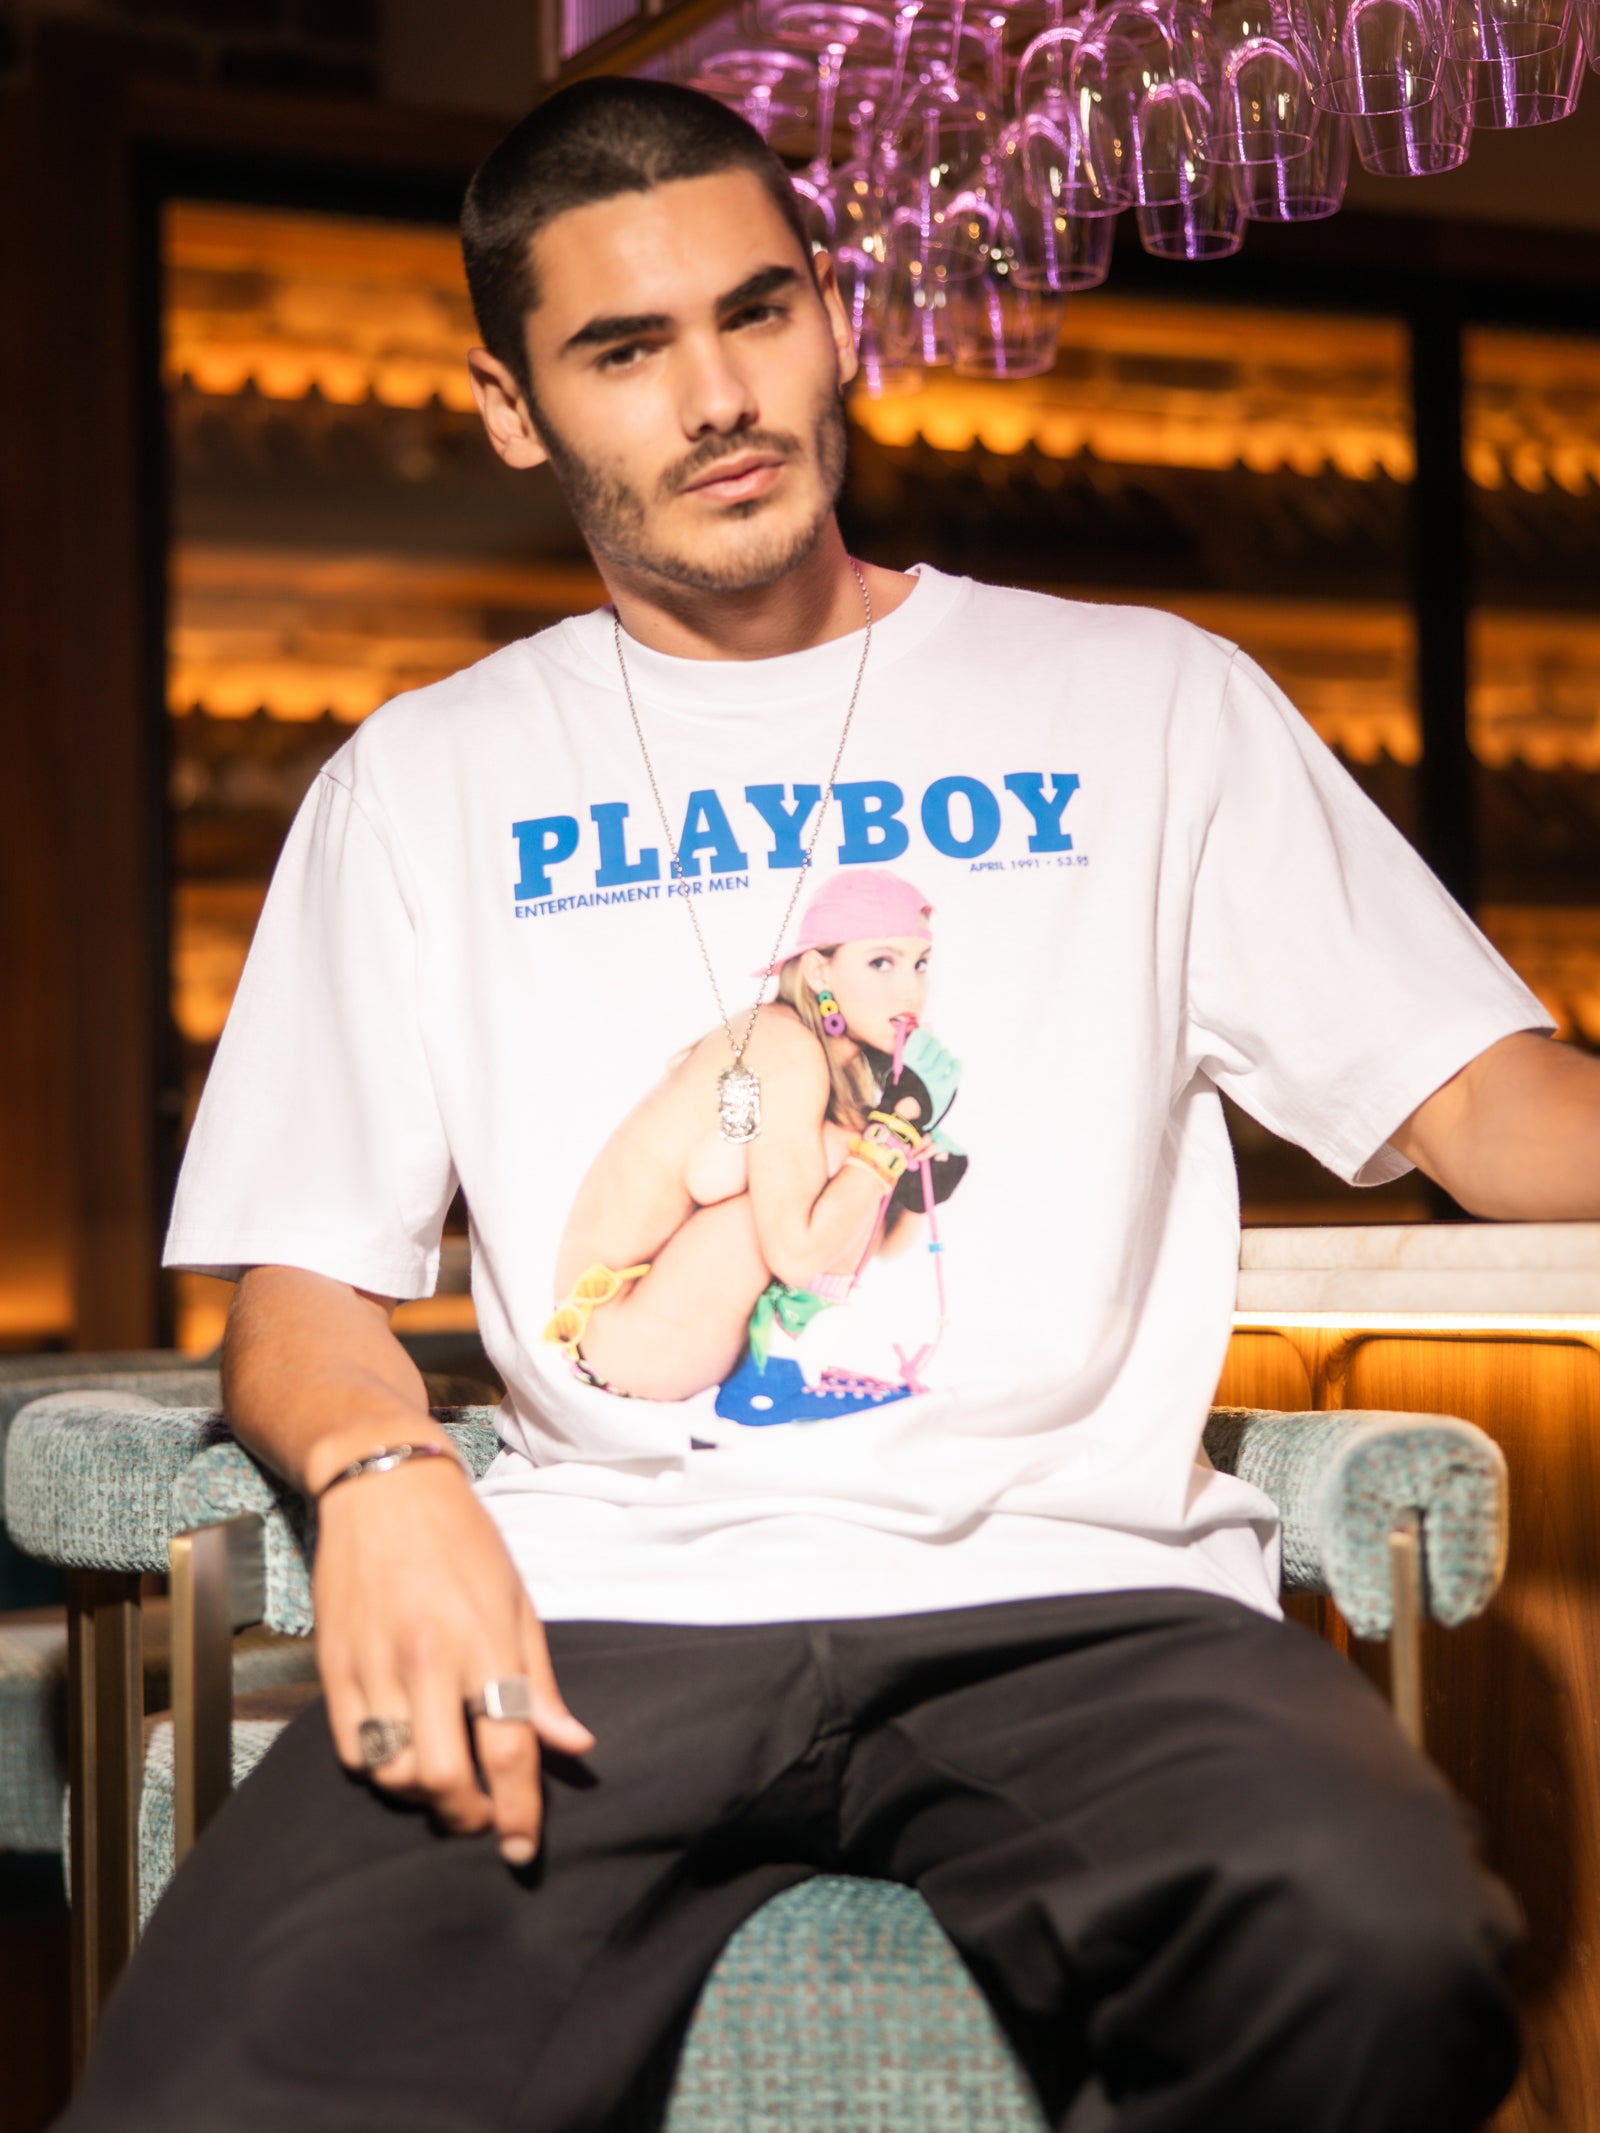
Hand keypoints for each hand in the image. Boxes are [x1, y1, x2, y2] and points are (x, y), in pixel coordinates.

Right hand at [312, 1456, 593, 1864]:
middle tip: (480, 1817)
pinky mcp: (333, 1667)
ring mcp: (374, 1665)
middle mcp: (428, 1659)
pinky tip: (400, 1751)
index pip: (508, 1747)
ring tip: (443, 1781)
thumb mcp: (516, 1600)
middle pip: (443, 1778)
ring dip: (421, 1795)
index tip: (520, 1849)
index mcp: (485, 1641)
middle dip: (466, 1816)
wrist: (383, 1487)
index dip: (517, 1810)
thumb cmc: (463, 1540)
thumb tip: (575, 1744)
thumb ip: (541, 1681)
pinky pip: (351, 1750)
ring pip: (392, 1773)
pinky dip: (378, 1768)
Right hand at [884, 1029, 960, 1131]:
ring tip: (943, 1056)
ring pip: (944, 1057)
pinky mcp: (944, 1089)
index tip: (926, 1036)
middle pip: (933, 1046)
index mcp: (905, 1062)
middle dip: (935, 1045)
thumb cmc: (901, 1090)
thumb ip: (912, 1046)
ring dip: (944, 1054)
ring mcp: (933, 1079)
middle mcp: (919, 1069)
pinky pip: (955, 1071)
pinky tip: (955, 1062)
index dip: (925, 1035)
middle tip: (934, 1048)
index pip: (920, 1037)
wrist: (904, 1119)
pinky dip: (956, 1064)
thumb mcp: (900, 1068)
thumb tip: (928, 1025)